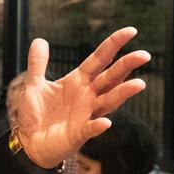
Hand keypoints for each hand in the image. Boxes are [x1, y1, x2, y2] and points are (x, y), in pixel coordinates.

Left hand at [16, 28, 149, 167]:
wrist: (29, 142)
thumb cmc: (36, 114)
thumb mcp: (34, 85)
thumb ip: (38, 64)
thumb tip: (39, 40)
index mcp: (78, 81)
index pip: (99, 59)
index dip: (113, 45)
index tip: (131, 31)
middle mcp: (88, 96)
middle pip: (110, 78)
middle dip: (126, 66)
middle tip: (144, 55)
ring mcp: (86, 114)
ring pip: (108, 101)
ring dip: (122, 93)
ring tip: (139, 84)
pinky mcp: (79, 133)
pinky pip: (91, 129)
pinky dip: (98, 126)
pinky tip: (105, 123)